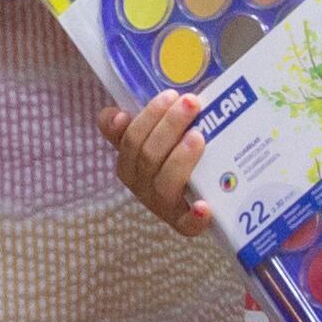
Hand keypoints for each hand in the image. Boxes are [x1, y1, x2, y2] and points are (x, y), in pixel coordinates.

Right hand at [100, 90, 216, 236]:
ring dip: (179, 159)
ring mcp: (161, 205)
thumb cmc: (174, 157)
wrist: (196, 198)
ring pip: (163, 184)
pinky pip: (185, 225)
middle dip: (170, 126)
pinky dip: (194, 217)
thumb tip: (117, 116)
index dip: (146, 118)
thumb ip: (134, 122)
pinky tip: (204, 206)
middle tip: (192, 103)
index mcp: (129, 161)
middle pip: (148, 155)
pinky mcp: (183, 224)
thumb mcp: (154, 135)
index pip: (128, 138)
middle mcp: (140, 184)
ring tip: (198, 137)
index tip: (167, 96)